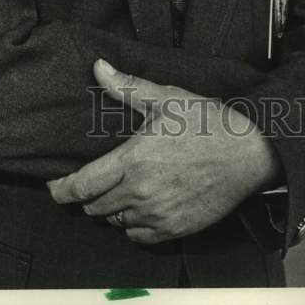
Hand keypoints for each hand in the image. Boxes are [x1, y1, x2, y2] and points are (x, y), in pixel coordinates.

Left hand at [47, 59, 281, 243]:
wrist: (249, 154)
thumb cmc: (208, 122)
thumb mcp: (166, 98)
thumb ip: (127, 87)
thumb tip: (98, 67)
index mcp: (133, 160)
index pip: (81, 186)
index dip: (61, 189)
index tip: (54, 185)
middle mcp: (139, 193)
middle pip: (94, 207)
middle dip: (87, 196)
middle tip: (91, 181)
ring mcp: (157, 215)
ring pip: (115, 222)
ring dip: (110, 209)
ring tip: (118, 191)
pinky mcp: (175, 230)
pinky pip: (138, 236)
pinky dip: (132, 225)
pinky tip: (140, 208)